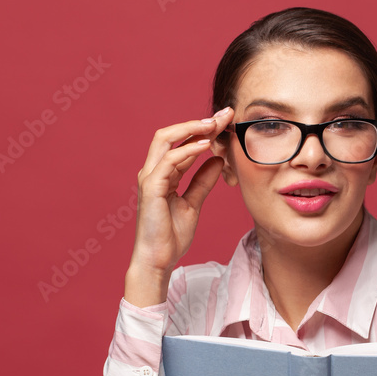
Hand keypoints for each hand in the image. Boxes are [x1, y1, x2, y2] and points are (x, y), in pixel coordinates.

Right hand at [125, 107, 235, 306]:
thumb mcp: (194, 203)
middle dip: (198, 122)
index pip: (182, 143)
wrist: (159, 260)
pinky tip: (206, 145)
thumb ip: (202, 181)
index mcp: (163, 174)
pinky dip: (187, 150)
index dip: (203, 130)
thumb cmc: (171, 236)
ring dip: (193, 129)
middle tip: (224, 115)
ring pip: (166, 140)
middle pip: (171, 134)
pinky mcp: (151, 187)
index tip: (227, 122)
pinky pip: (168, 160)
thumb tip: (217, 161)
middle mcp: (153, 171)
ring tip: (217, 124)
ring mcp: (149, 177)